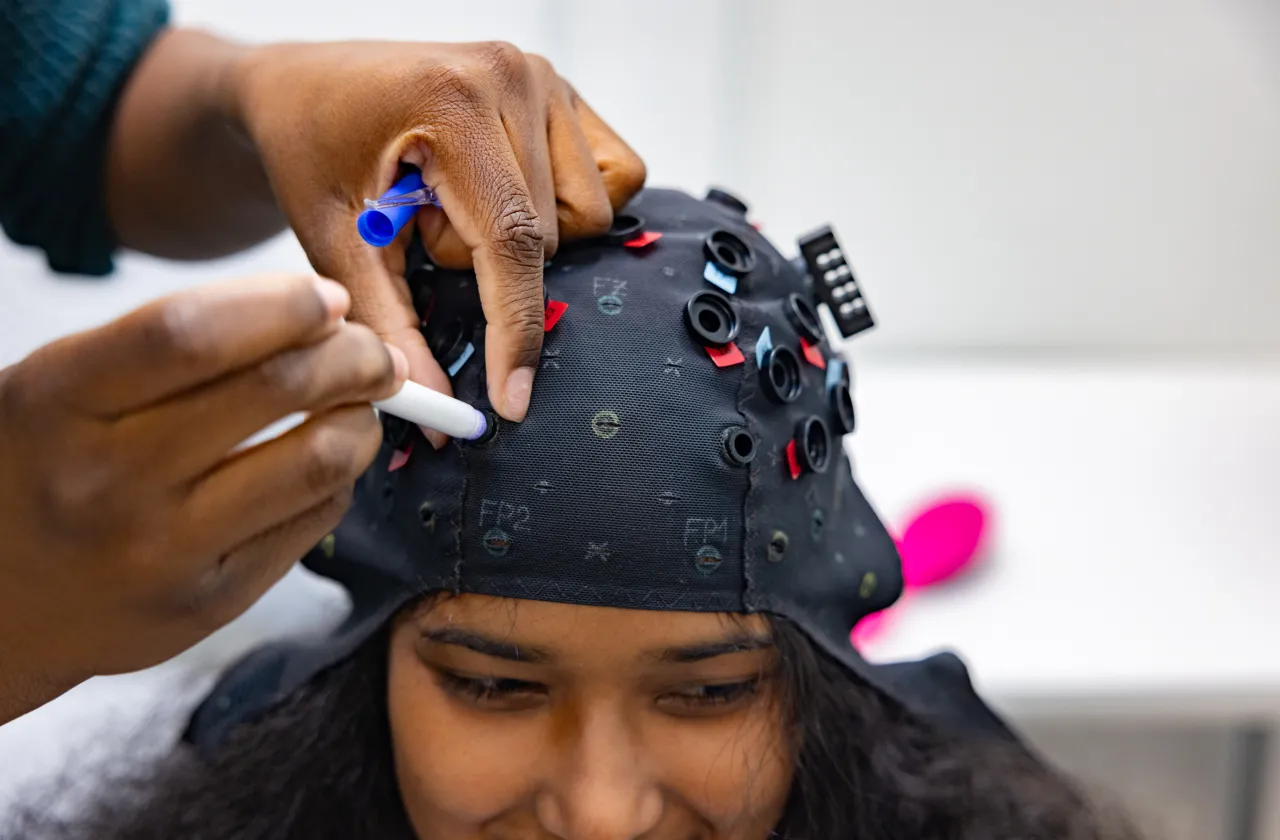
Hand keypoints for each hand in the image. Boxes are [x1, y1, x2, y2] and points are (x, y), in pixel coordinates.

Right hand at [0, 274, 404, 722]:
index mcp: (57, 402)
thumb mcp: (61, 386)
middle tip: (372, 351)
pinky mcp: (210, 603)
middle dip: (353, 355)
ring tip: (359, 404)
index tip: (329, 298)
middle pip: (275, 390)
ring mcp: (162, 551)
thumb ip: (172, 344)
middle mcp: (108, 480)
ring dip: (360, 420)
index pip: (193, 333)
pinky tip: (322, 462)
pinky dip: (337, 478)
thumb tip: (318, 311)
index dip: (283, 305)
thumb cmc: (41, 467)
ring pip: (317, 461)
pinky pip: (313, 520)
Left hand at [227, 40, 645, 425]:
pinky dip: (565, 209)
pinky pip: (612, 181)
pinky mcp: (567, 91)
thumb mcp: (335, 243)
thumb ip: (390, 328)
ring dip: (523, 237)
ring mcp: (547, 77)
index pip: (512, 240)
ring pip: (587, 217)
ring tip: (457, 204)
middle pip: (549, 238)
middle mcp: (512, 76)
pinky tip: (506, 193)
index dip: (517, 330)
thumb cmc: (312, 150)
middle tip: (421, 225)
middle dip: (486, 263)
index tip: (513, 399)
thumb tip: (437, 409)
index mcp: (451, 102)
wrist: (309, 86)